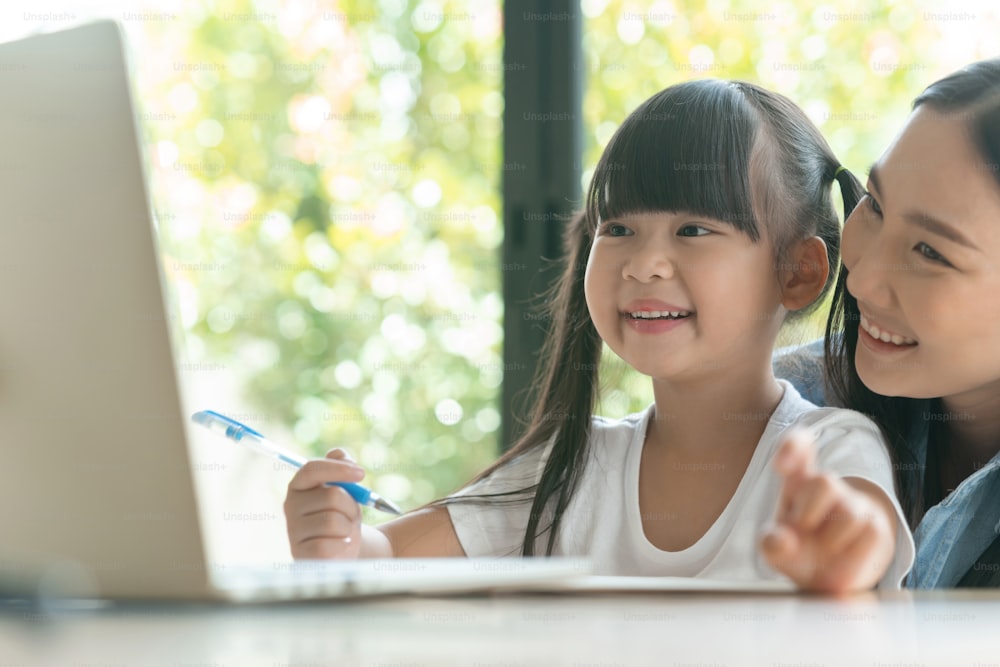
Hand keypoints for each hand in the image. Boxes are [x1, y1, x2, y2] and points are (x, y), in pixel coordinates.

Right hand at [284, 448, 366, 559]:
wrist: (344, 547)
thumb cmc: (344, 513)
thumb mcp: (347, 488)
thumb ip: (343, 466)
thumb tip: (340, 455)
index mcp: (299, 485)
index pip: (311, 469)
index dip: (338, 468)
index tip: (361, 474)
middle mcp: (291, 506)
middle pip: (331, 496)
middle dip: (351, 505)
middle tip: (351, 514)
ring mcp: (293, 531)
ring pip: (334, 521)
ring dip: (349, 526)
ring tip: (345, 530)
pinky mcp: (301, 554)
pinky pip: (329, 544)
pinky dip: (343, 544)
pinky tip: (341, 545)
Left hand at [760, 428, 895, 592]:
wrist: (831, 578)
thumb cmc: (799, 552)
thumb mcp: (778, 551)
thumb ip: (772, 545)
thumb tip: (779, 540)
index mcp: (795, 483)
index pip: (798, 448)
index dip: (793, 447)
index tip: (782, 464)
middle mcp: (826, 488)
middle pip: (824, 481)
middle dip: (809, 511)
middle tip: (801, 529)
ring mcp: (853, 504)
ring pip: (848, 512)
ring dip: (831, 539)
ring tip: (825, 549)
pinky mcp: (875, 525)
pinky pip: (869, 532)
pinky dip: (853, 554)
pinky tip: (846, 558)